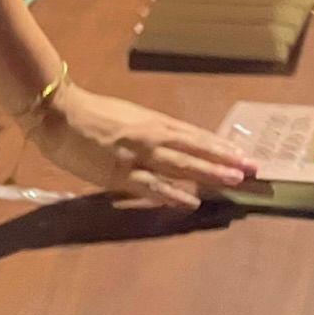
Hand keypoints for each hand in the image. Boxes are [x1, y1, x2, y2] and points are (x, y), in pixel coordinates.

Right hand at [30, 82, 255, 210]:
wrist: (60, 114)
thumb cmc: (92, 114)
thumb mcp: (129, 118)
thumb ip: (150, 132)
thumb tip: (171, 144)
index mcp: (154, 122)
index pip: (195, 135)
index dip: (220, 145)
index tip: (243, 153)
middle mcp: (153, 136)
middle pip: (196, 148)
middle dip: (226, 159)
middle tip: (253, 168)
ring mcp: (138, 155)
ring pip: (182, 165)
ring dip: (210, 173)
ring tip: (235, 180)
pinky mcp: (120, 173)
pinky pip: (153, 186)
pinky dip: (174, 194)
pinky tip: (193, 201)